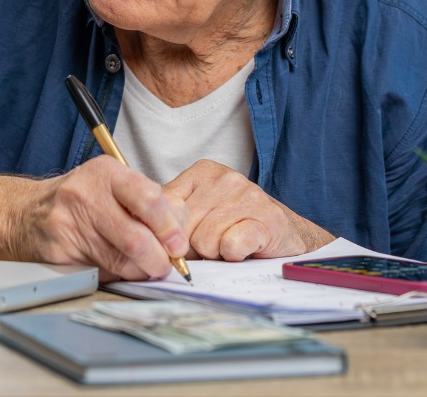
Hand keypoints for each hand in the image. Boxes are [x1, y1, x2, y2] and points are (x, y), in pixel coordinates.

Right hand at [15, 155, 189, 281]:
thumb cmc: (80, 199)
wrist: (27, 213)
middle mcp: (85, 195)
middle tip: (165, 264)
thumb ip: (148, 203)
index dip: (169, 227)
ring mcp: (69, 225)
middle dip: (159, 260)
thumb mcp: (112, 186)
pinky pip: (103, 273)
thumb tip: (179, 233)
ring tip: (142, 265)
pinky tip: (115, 265)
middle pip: (137, 239)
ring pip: (122, 262)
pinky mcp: (60, 253)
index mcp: (105, 173)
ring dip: (140, 271)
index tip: (178, 244)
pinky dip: (118, 275)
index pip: (149, 199)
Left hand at [164, 159, 333, 260]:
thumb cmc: (234, 225)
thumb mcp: (199, 211)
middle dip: (192, 247)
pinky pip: (230, 246)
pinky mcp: (266, 218)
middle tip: (212, 245)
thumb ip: (171, 215)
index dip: (168, 234)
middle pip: (182, 228)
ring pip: (204, 241)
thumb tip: (143, 233)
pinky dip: (234, 255)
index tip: (179, 242)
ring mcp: (247, 195)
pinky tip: (244, 248)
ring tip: (229, 244)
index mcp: (202, 172)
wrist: (284, 234)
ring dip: (215, 253)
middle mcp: (224, 178)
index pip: (163, 206)